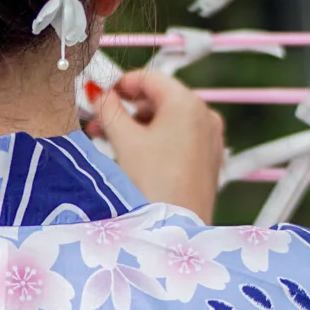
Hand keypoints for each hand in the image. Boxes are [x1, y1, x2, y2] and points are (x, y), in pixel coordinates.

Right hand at [87, 69, 224, 222]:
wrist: (176, 231)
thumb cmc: (154, 185)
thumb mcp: (124, 141)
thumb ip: (109, 111)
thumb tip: (98, 95)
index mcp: (187, 103)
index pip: (149, 78)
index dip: (120, 84)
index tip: (100, 95)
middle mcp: (205, 116)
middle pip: (160, 99)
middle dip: (127, 109)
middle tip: (99, 122)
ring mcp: (210, 140)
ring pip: (169, 121)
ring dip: (139, 126)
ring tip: (112, 142)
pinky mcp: (209, 161)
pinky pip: (180, 140)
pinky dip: (157, 141)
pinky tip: (135, 156)